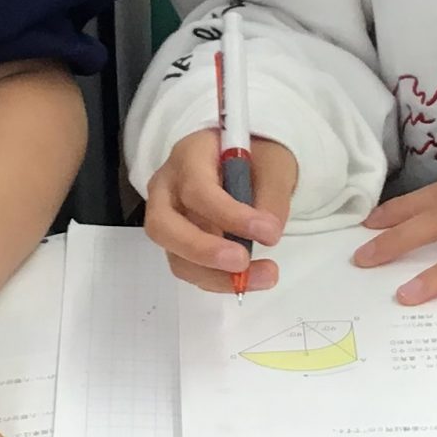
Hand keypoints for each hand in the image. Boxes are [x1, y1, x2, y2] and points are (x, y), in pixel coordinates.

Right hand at [143, 131, 296, 294]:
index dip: (230, 215)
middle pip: (164, 226)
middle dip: (203, 251)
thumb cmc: (256, 156)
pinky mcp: (178, 244)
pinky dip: (219, 280)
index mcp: (188, 156)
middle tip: (243, 263)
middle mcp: (166, 188)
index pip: (197, 189)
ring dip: (217, 276)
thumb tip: (268, 235)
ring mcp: (168, 219)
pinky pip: (190, 268)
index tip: (269, 233)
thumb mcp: (273, 163)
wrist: (246, 162)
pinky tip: (251, 277)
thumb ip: (272, 196)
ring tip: (264, 276)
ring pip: (175, 256)